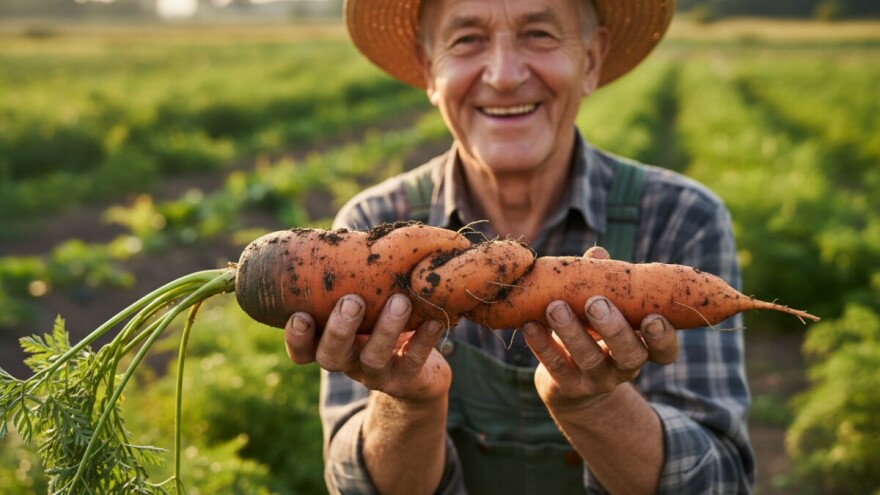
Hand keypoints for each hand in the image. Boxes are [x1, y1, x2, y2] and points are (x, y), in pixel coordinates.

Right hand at [284, 293, 450, 402]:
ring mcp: (377, 375)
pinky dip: (425, 340)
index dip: (297, 339)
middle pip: (332, 356)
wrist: (419, 375)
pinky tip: (434, 320)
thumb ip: (355, 283)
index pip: (302, 351)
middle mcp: (349, 363)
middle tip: (352, 301)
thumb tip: (356, 238)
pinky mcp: (408, 380)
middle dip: (340, 329)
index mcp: (330, 344)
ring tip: (399, 301)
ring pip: (373, 358)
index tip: (301, 315)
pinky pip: (414, 361)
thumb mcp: (365, 307)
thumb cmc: (383, 325)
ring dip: (385, 329)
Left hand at [523, 247, 678, 407]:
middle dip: (613, 328)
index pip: (665, 351)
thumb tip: (597, 252)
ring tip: (555, 306)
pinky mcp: (567, 387)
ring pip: (588, 359)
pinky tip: (530, 324)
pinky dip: (542, 344)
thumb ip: (605, 283)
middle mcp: (624, 367)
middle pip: (629, 355)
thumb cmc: (595, 332)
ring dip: (571, 331)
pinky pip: (555, 366)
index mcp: (643, 347)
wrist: (571, 382)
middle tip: (595, 303)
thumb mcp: (604, 309)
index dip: (663, 337)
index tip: (652, 317)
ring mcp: (596, 380)